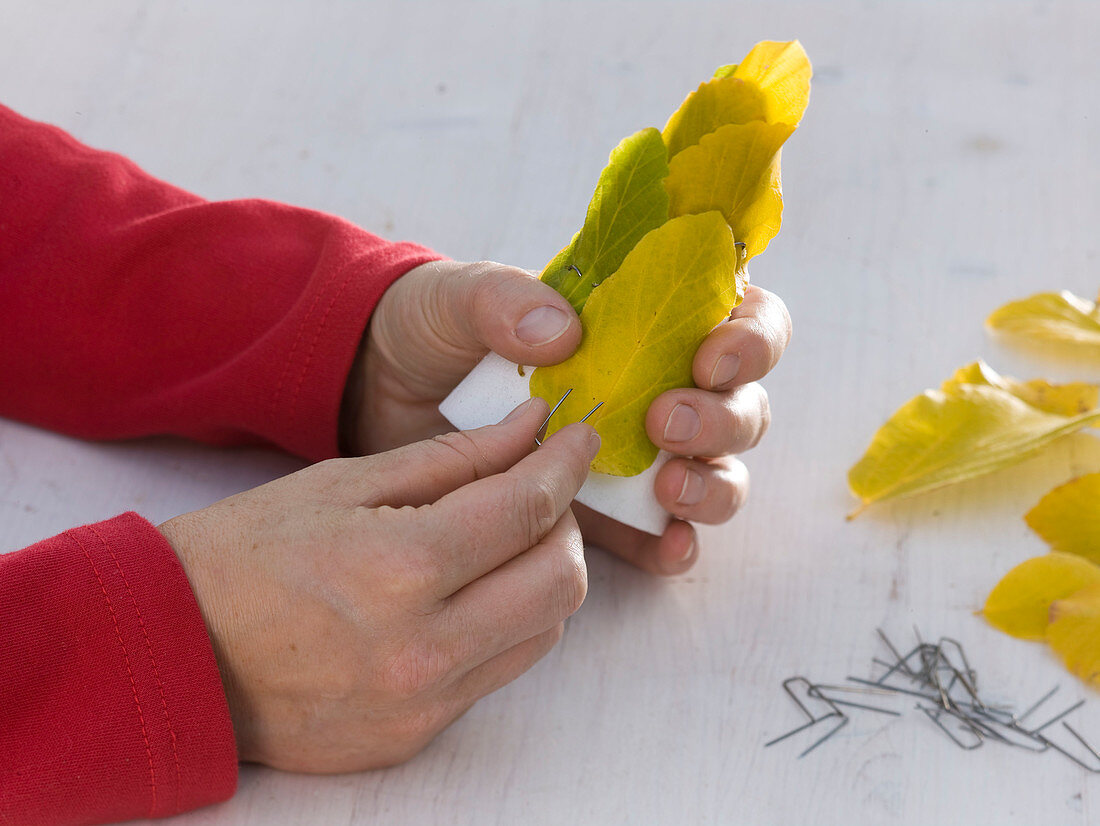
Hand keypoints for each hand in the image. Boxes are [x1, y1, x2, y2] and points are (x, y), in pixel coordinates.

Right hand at [160, 400, 595, 771]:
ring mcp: (421, 704)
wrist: (168, 653)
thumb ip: (452, 458)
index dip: (567, 464)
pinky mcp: (412, 737)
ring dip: (542, 576)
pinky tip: (463, 595)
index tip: (580, 438)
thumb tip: (529, 428)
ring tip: (501, 543)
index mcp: (400, 568)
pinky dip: (501, 624)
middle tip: (539, 492)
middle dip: (566, 524)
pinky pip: (495, 673)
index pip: (528, 510)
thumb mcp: (342, 482)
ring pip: (543, 632)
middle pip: (561, 581)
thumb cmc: (242, 555)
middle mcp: (423, 648)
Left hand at [346, 260, 790, 576]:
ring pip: (718, 473)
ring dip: (712, 483)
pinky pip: (662, 535)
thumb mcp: (457, 298)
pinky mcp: (601, 511)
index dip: (748, 338)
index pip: (735, 318)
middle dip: (723, 418)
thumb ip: (503, 300)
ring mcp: (633, 454)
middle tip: (667, 423)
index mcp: (639, 320)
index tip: (709, 358)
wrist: (379, 395)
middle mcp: (653, 387)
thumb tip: (562, 332)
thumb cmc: (430, 331)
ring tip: (667, 486)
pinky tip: (666, 545)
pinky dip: (676, 543)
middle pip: (740, 406)